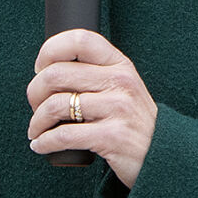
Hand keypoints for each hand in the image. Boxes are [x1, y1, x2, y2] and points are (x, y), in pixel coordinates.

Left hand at [26, 29, 156, 186]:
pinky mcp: (113, 137)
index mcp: (120, 65)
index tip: (40, 69)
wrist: (162, 157)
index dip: (50, 50)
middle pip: (56, 74)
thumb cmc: (131, 122)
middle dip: (35, 93)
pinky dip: (44, 142)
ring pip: (56, 105)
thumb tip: (46, 72)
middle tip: (35, 107)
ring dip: (37, 121)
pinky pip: (64, 135)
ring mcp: (118, 109)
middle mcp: (120, 82)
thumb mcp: (122, 88)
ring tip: (36, 130)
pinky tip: (40, 145)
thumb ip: (95, 74)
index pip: (80, 40)